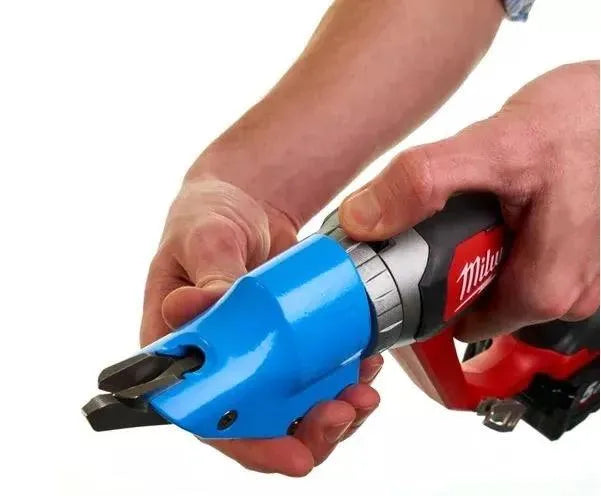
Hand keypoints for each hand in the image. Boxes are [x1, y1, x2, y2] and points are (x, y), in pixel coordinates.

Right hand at [140, 176, 381, 475]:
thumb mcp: (201, 237)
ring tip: (362, 393)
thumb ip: (207, 271)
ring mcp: (258, 356)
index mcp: (181, 351)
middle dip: (307, 432)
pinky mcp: (290, 343)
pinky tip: (364, 365)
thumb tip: (205, 303)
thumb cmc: (205, 221)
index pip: (206, 416)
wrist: (244, 203)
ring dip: (334, 412)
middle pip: (260, 425)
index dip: (249, 445)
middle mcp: (220, 363)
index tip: (293, 454)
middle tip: (341, 413)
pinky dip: (346, 380)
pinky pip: (318, 375)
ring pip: (296, 409)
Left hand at [339, 61, 599, 341]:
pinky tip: (507, 209)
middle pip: (479, 303)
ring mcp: (580, 279)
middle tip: (450, 222)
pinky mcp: (578, 259)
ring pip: (500, 283)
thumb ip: (424, 182)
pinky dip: (503, 241)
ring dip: (480, 253)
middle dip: (453, 267)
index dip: (425, 294)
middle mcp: (570, 297)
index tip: (408, 262)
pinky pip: (522, 264)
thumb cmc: (576, 122)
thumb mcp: (489, 147)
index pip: (458, 323)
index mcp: (547, 290)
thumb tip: (363, 219)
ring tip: (484, 210)